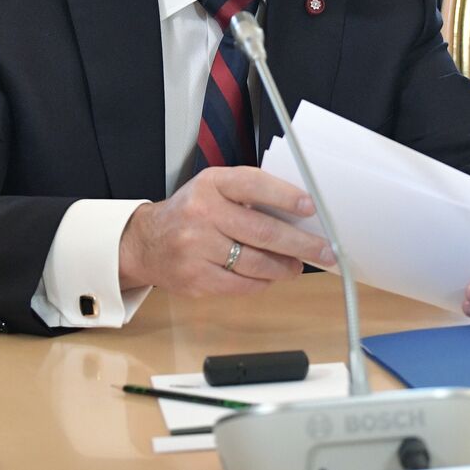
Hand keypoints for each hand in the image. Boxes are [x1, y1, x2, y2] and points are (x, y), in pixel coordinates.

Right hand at [118, 166, 332, 295]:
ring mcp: (196, 248)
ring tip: (297, 266)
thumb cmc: (191, 212)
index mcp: (211, 184)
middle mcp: (202, 214)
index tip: (310, 208)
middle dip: (299, 243)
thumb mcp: (214, 188)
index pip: (254, 186)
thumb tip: (298, 214)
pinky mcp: (195, 278)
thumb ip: (250, 194)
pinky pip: (240, 284)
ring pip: (254, 262)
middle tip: (323, 250)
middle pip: (262, 231)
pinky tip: (270, 277)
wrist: (146, 243)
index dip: (286, 197)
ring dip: (284, 267)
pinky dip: (261, 282)